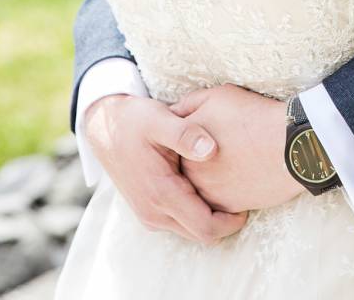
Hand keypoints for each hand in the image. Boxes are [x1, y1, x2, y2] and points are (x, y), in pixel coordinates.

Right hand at [83, 93, 248, 242]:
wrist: (104, 127)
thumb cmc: (135, 120)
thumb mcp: (160, 119)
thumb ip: (186, 134)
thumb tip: (211, 149)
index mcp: (160, 193)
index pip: (205, 228)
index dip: (231, 221)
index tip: (248, 203)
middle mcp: (153, 212)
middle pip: (201, 234)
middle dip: (224, 220)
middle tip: (244, 195)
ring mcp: (149, 215)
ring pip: (190, 229)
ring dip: (210, 216)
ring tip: (228, 188)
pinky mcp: (148, 210)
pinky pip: (180, 221)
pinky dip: (196, 211)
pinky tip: (207, 187)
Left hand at [168, 84, 305, 212]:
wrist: (290, 146)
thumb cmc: (253, 116)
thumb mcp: (216, 97)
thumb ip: (189, 104)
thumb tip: (175, 112)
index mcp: (183, 146)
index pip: (174, 143)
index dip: (188, 134)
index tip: (202, 130)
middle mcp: (190, 174)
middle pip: (186, 166)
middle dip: (196, 158)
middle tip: (220, 146)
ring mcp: (208, 194)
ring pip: (201, 186)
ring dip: (210, 176)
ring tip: (231, 160)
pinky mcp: (227, 209)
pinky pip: (218, 202)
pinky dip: (225, 191)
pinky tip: (239, 175)